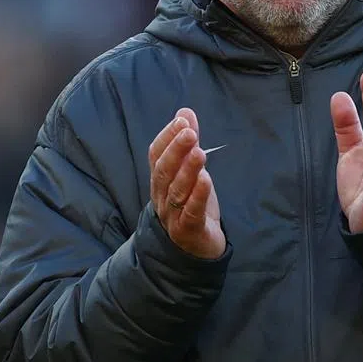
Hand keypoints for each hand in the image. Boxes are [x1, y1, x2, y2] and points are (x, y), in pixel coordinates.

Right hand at [148, 108, 224, 258]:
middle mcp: (162, 197)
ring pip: (176, 191)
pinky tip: (206, 180)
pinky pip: (191, 212)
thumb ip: (188, 143)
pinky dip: (197, 196)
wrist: (196, 249)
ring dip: (187, 170)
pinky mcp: (189, 231)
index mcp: (161, 181)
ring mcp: (173, 216)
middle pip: (163, 171)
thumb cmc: (192, 204)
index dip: (167, 137)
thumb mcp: (191, 171)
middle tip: (190, 132)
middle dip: (176, 150)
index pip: (156, 156)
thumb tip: (185, 112)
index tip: (182, 121)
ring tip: (199, 153)